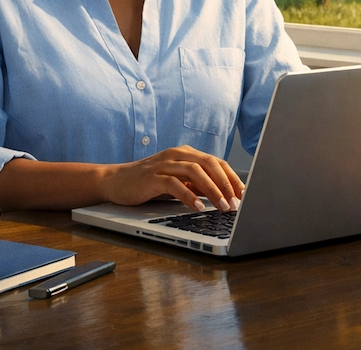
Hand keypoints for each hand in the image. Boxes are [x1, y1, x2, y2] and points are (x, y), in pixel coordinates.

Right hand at [101, 145, 243, 212]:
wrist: (117, 181)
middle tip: (236, 203)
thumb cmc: (150, 182)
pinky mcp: (152, 177)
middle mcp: (178, 154)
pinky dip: (188, 196)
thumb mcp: (179, 182)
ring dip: (212, 190)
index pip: (217, 163)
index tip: (244, 195)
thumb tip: (224, 195)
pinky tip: (198, 207)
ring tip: (222, 206)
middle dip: (227, 184)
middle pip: (210, 164)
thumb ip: (198, 184)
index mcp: (188, 153)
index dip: (233, 178)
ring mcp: (165, 164)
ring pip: (195, 172)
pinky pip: (174, 184)